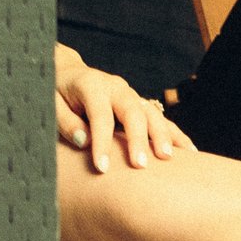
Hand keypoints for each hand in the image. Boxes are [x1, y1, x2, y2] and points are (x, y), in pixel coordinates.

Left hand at [54, 43, 190, 172]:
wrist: (67, 73)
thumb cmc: (56, 92)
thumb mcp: (50, 103)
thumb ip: (66, 121)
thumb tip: (84, 141)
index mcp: (90, 85)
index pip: (100, 115)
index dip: (102, 142)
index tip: (102, 168)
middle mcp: (115, 87)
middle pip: (132, 111)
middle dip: (138, 138)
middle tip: (140, 165)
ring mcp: (130, 94)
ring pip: (151, 113)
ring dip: (162, 136)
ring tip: (169, 158)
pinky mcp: (139, 103)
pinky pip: (160, 118)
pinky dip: (174, 133)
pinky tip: (189, 151)